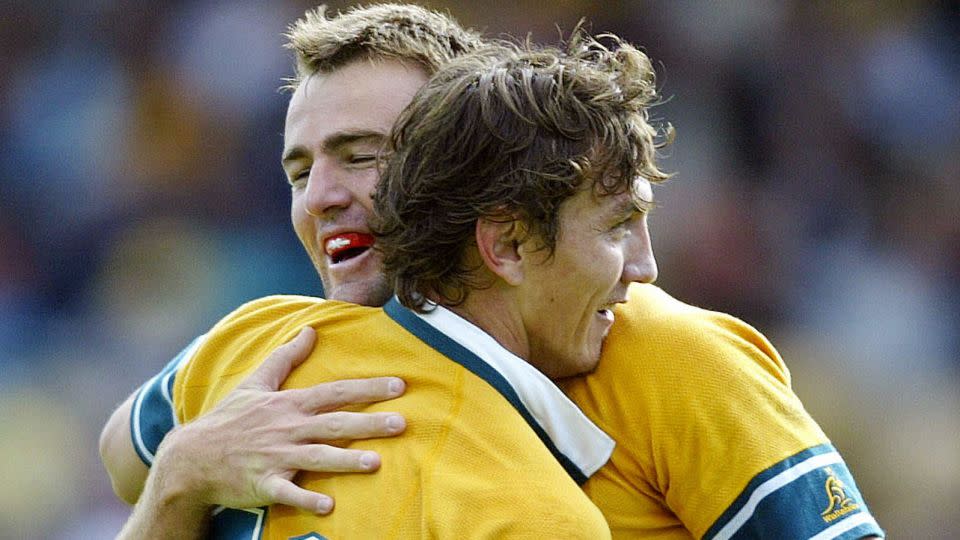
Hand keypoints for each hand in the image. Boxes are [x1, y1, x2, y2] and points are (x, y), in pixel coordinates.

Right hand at [152, 327, 405, 513]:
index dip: (367, 388)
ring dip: (346, 461)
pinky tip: (329, 507)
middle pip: (334, 424)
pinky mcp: (264, 483)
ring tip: (376, 463)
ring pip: (317, 457)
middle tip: (402, 423)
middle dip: (369, 423)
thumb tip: (310, 330)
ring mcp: (276, 457)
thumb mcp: (256, 382)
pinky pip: (288, 492)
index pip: (335, 393)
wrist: (191, 457)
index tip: (399, 385)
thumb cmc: (229, 419)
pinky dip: (307, 500)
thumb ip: (286, 357)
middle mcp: (288, 429)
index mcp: (289, 405)